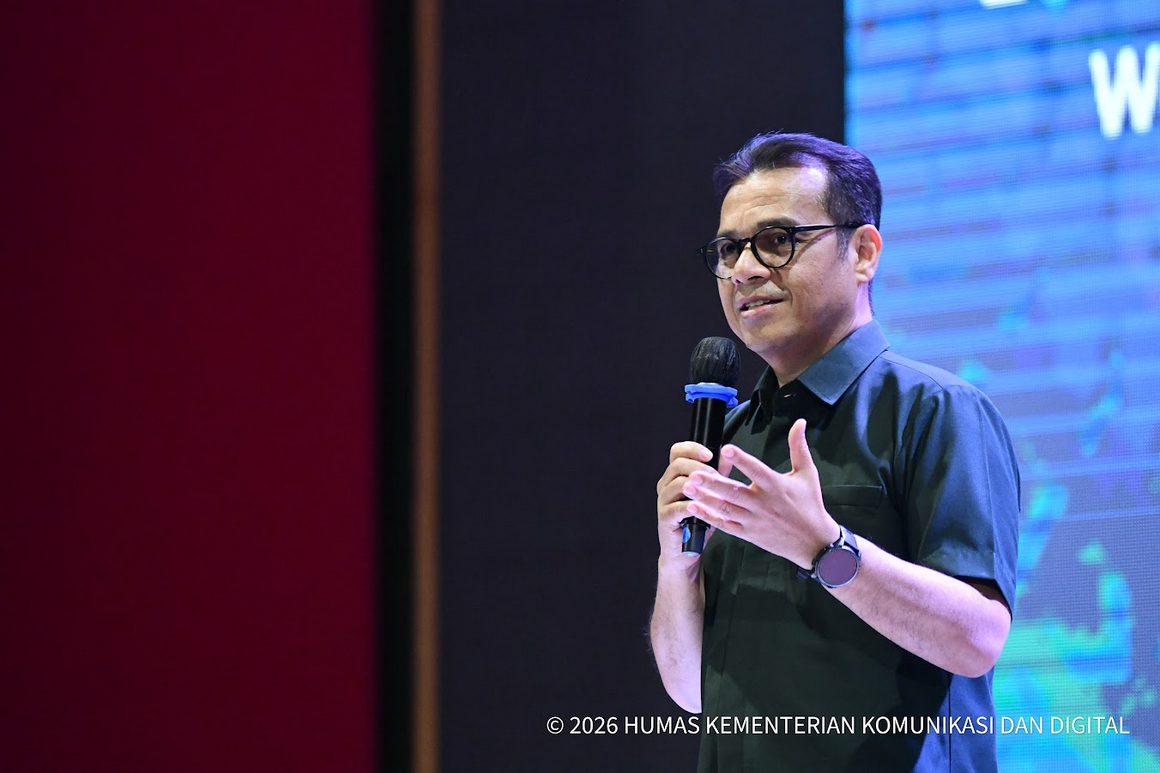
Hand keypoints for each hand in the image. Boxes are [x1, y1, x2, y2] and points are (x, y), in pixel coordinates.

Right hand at [655, 441, 718, 560]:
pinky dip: (691, 506)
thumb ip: (717, 475)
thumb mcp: (711, 495)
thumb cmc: (699, 522)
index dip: (692, 449)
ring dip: (698, 486)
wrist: (687, 551)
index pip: (677, 452)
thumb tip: (729, 457)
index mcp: (675, 476)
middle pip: (677, 464)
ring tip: (712, 492)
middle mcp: (666, 485)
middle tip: (716, 475)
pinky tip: (701, 508)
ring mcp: (663, 501)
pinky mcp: (664, 517)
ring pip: (677, 483)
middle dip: (699, 467)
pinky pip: (677, 506)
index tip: (710, 454)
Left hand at [681, 418, 837, 568]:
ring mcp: (754, 520)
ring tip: (687, 487)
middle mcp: (763, 503)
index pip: (756, 470)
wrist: (814, 542)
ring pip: (725, 508)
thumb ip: (798, 447)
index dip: (742, 460)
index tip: (726, 448)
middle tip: (692, 473)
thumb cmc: (810, 504)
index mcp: (776, 486)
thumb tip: (800, 422)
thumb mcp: (807, 473)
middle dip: (712, 483)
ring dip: (705, 498)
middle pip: (734, 491)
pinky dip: (709, 517)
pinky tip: (693, 508)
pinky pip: (725, 525)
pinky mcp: (749, 533)